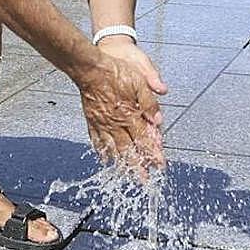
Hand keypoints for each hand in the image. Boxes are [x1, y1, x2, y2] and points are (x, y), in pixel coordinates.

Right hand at [75, 38, 167, 175]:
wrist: (90, 68)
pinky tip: (105, 158)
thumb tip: (158, 120)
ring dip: (121, 164)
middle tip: (144, 180)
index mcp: (129, 115)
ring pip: (113, 149)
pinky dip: (102, 151)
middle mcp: (115, 123)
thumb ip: (149, 103)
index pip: (144, 140)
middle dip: (137, 167)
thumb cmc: (114, 72)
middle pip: (128, 150)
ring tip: (125, 175)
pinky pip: (97, 140)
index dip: (153, 154)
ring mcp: (102, 123)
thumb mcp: (139, 82)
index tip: (160, 166)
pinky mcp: (92, 120)